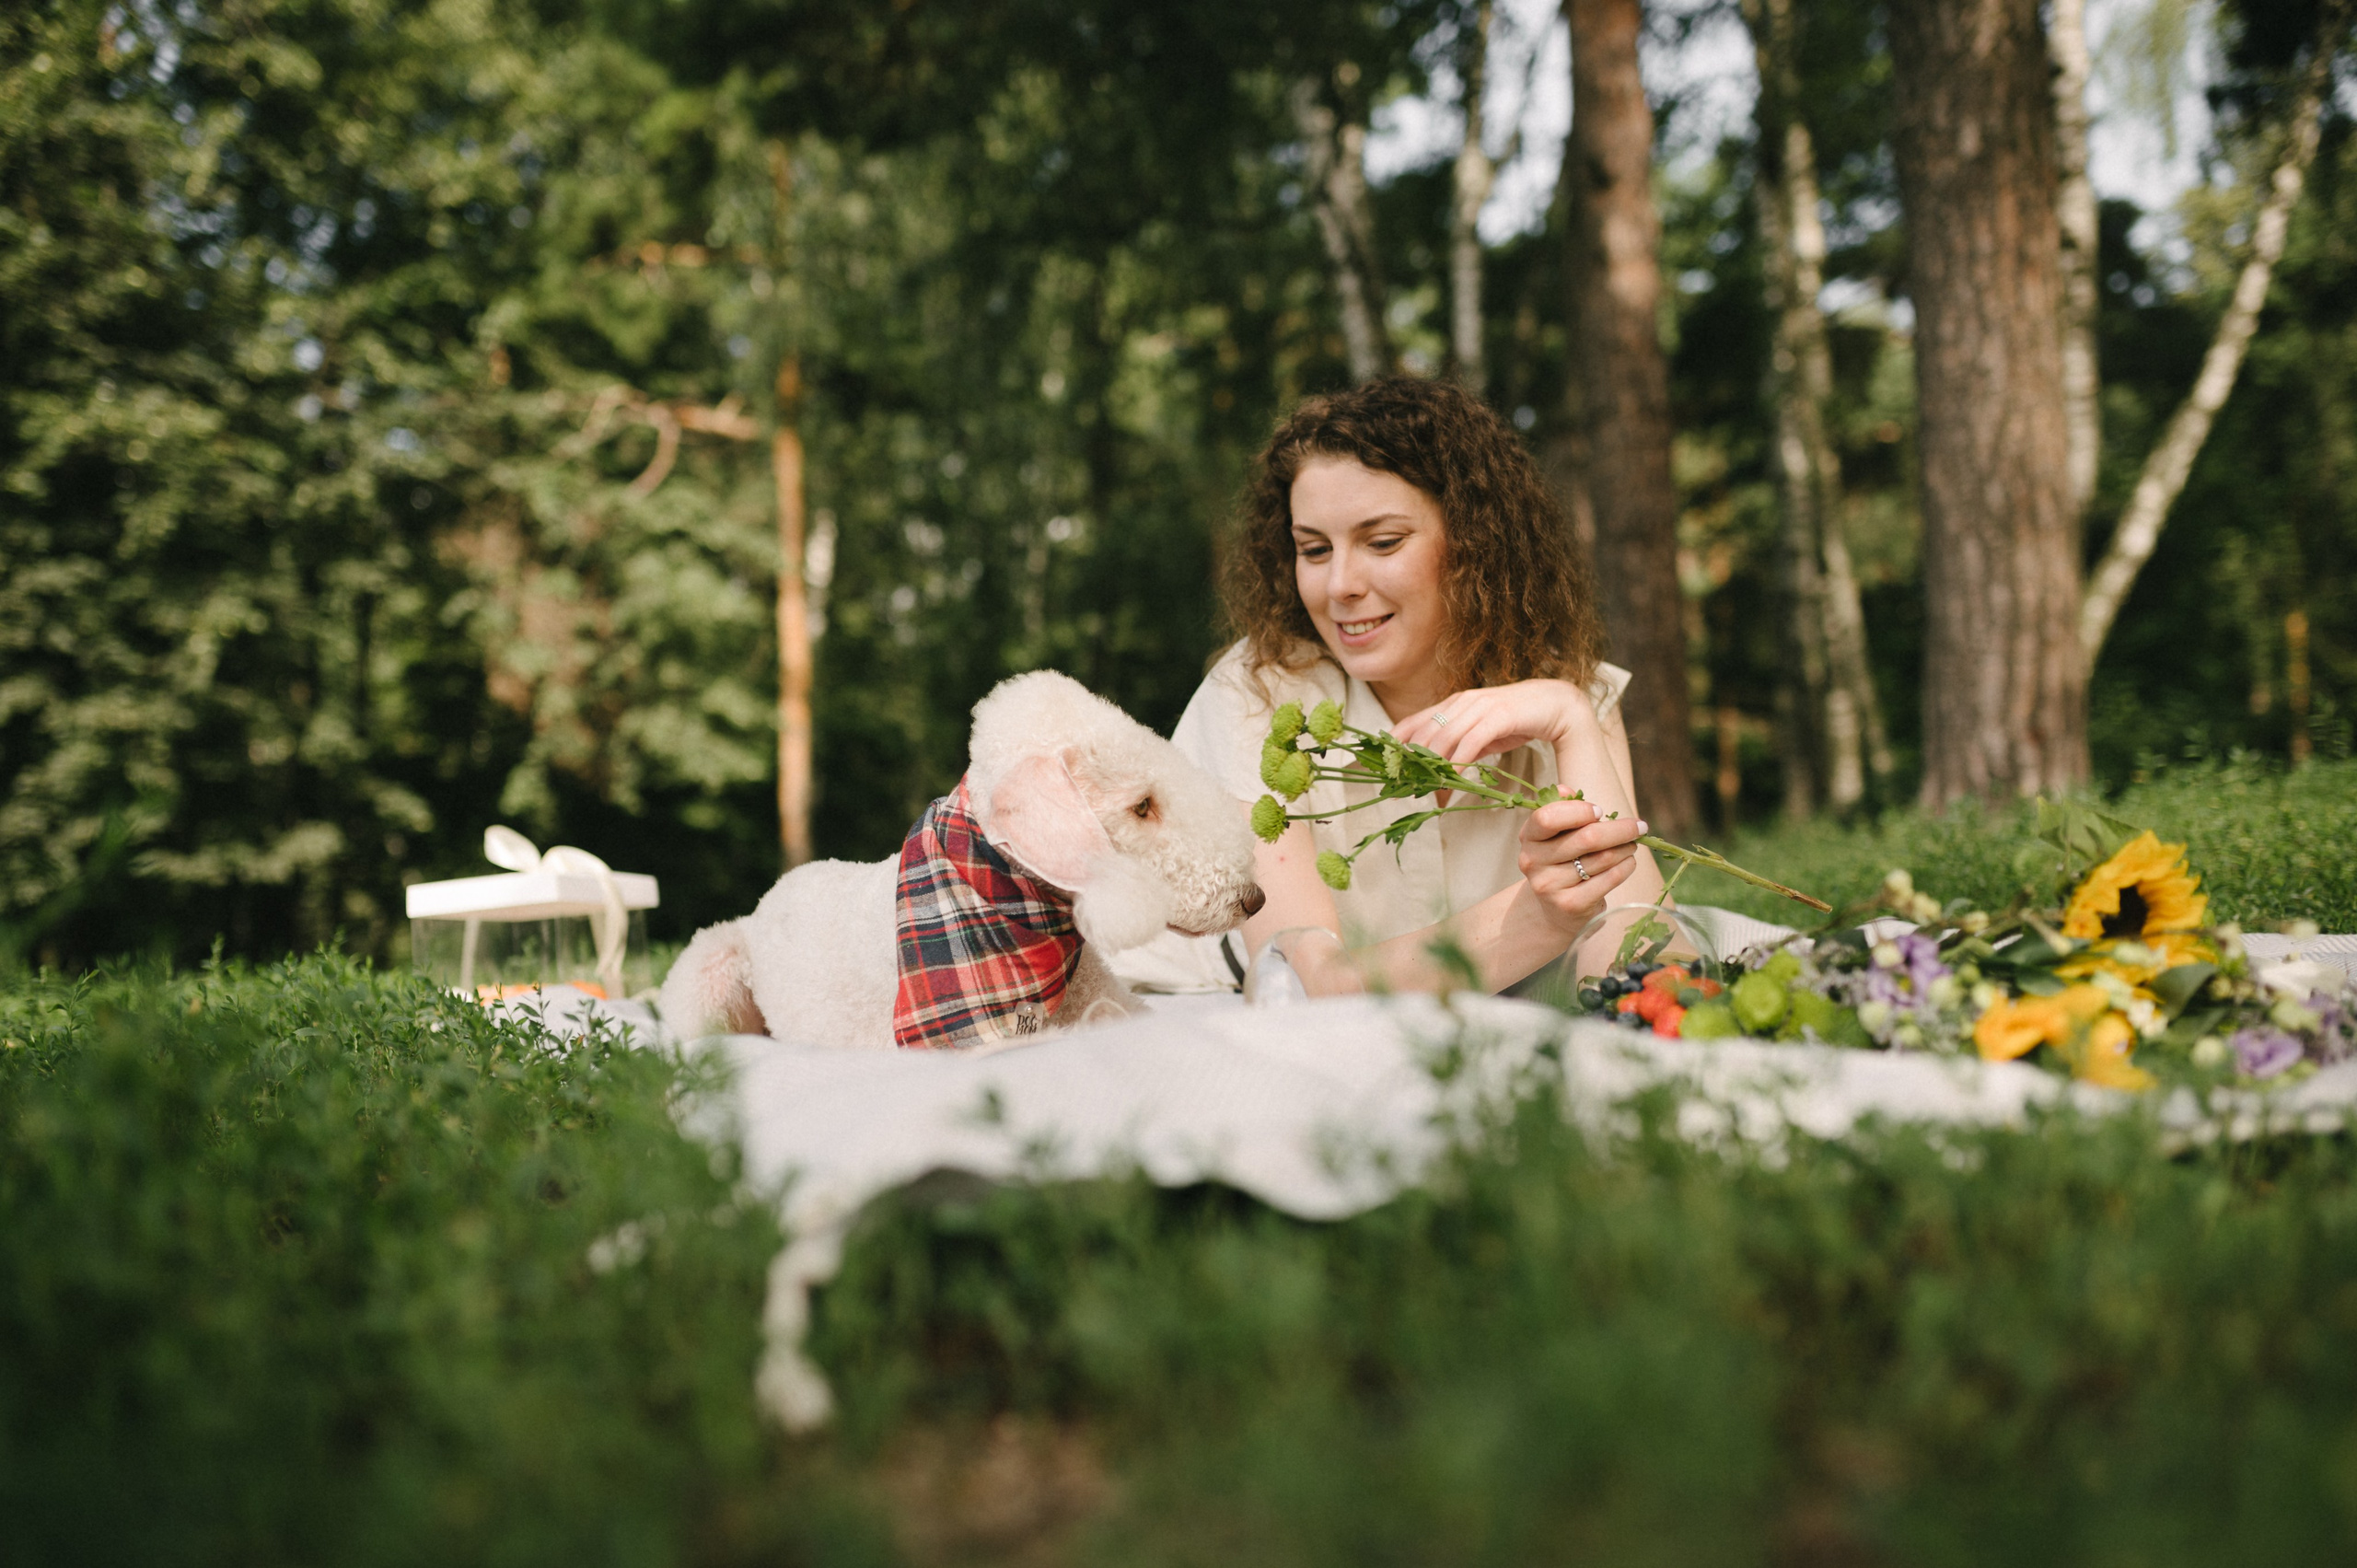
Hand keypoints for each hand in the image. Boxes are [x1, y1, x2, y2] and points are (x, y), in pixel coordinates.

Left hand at [1391, 679, 1599, 777]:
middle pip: (1424, 732)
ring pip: (1444, 736)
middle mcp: (1460, 702)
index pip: (1413, 722)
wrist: (1554, 704)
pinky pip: (1471, 740)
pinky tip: (1451, 778)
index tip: (1377, 764)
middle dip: (1408, 761)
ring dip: (1430, 765)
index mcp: (1451, 705)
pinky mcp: (1499, 715)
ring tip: (1421, 787)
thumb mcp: (1479, 736)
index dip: (1392, 743)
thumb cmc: (1515, 721)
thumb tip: (1439, 777)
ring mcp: (1479, 707)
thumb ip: (1458, 750)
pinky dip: (1458, 761)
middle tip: (1399, 786)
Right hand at [1516, 796, 1644, 932]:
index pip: (1548, 817)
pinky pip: (1609, 878)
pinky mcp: (1570, 905)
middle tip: (1639, 826)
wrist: (1556, 909)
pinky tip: (1628, 862)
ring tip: (1632, 845)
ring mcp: (1550, 886)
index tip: (1600, 812)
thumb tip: (1565, 790)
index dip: (1579, 811)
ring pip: (1603, 858)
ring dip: (1626, 848)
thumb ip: (1562, 809)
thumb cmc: (1563, 861)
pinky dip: (1626, 867)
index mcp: (1529, 837)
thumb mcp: (1558, 835)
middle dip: (1620, 829)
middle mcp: (1533, 862)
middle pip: (1587, 838)